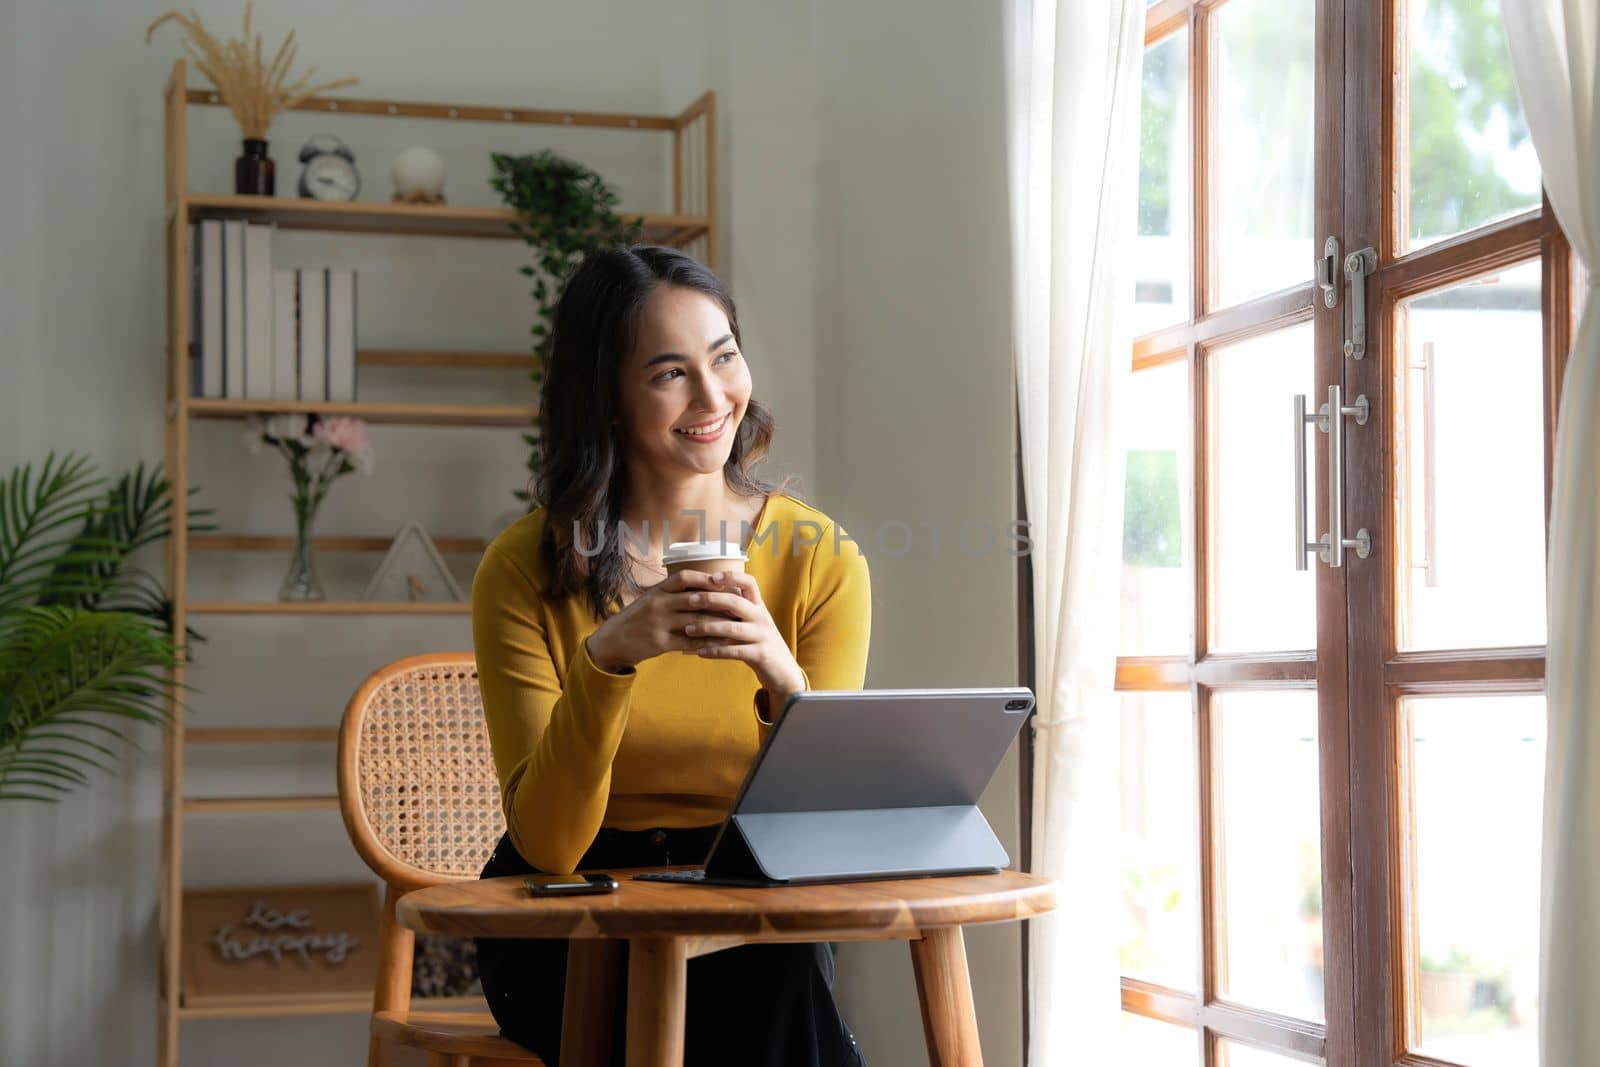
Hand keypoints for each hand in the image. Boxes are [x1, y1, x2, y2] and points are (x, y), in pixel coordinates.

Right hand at [584, 569, 726, 673]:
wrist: (613, 641)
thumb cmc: (637, 618)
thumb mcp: (650, 599)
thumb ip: (672, 593)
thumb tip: (702, 586)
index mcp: (657, 591)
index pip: (684, 578)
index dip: (704, 578)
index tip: (722, 579)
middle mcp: (658, 604)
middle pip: (694, 599)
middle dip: (719, 602)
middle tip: (738, 604)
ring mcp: (659, 624)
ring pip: (695, 621)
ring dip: (718, 624)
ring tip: (735, 624)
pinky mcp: (660, 643)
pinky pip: (689, 642)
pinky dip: (706, 642)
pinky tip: (719, 643)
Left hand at [682, 571, 805, 696]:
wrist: (783, 671)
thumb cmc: (760, 644)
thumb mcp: (753, 623)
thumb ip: (737, 611)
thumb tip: (706, 598)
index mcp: (759, 607)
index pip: (749, 583)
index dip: (731, 577)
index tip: (711, 577)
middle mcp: (762, 618)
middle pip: (735, 602)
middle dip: (710, 599)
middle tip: (689, 600)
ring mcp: (762, 636)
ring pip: (731, 628)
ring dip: (707, 627)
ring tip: (688, 629)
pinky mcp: (760, 655)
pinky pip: (734, 651)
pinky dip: (715, 651)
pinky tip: (699, 652)